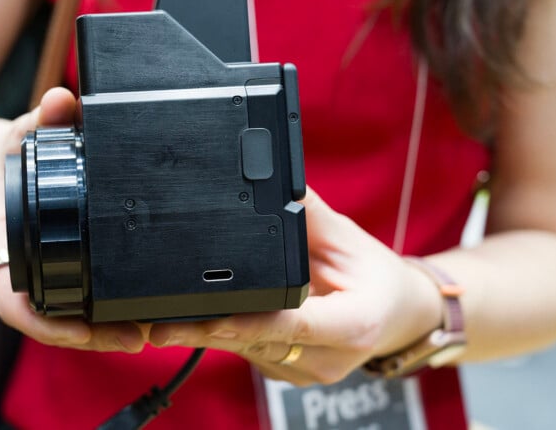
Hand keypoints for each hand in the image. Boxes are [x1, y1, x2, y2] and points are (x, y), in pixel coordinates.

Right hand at [0, 87, 145, 352]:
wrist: (1, 169)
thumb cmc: (9, 156)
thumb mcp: (19, 132)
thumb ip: (41, 118)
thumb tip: (60, 100)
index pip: (11, 300)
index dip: (43, 321)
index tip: (80, 329)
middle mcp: (15, 270)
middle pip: (47, 321)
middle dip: (90, 336)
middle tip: (135, 336)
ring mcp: (35, 277)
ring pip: (64, 321)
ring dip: (102, 332)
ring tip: (145, 332)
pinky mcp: (55, 275)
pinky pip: (74, 305)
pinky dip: (102, 316)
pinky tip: (137, 317)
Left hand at [147, 187, 443, 385]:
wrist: (400, 315)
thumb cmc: (377, 276)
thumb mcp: (348, 238)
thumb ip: (309, 214)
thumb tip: (275, 181)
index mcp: (352, 326)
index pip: (291, 325)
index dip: (245, 322)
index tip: (202, 318)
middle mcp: (328, 359)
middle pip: (257, 342)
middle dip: (206, 330)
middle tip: (155, 323)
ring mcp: (308, 374)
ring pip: (247, 352)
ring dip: (208, 335)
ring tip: (162, 321)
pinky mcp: (291, 375)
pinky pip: (250, 355)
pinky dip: (225, 336)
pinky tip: (196, 322)